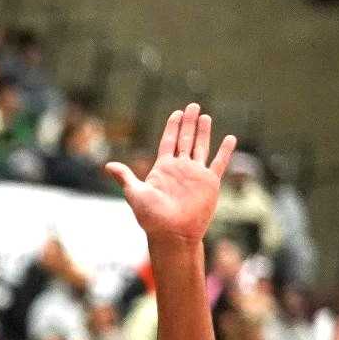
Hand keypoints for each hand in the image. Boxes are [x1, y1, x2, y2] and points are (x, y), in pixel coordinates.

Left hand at [105, 103, 235, 245]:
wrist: (172, 234)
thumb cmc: (152, 218)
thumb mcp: (135, 194)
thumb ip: (126, 177)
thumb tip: (108, 166)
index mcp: (163, 169)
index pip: (168, 142)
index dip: (172, 127)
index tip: (176, 113)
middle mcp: (180, 169)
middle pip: (185, 140)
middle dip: (189, 123)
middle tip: (193, 106)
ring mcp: (196, 175)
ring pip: (201, 147)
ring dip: (204, 132)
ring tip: (206, 116)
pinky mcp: (210, 183)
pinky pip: (219, 163)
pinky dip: (225, 151)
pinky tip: (230, 139)